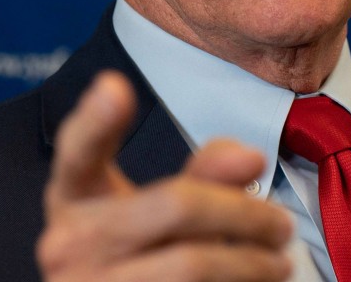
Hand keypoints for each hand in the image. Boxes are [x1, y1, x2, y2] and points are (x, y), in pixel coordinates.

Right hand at [37, 71, 293, 281]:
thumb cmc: (132, 257)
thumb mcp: (151, 212)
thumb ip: (199, 175)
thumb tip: (250, 155)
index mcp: (73, 198)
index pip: (78, 152)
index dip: (95, 121)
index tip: (115, 87)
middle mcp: (68, 243)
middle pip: (175, 206)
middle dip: (245, 212)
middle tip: (282, 223)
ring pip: (192, 264)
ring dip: (253, 262)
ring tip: (279, 262)